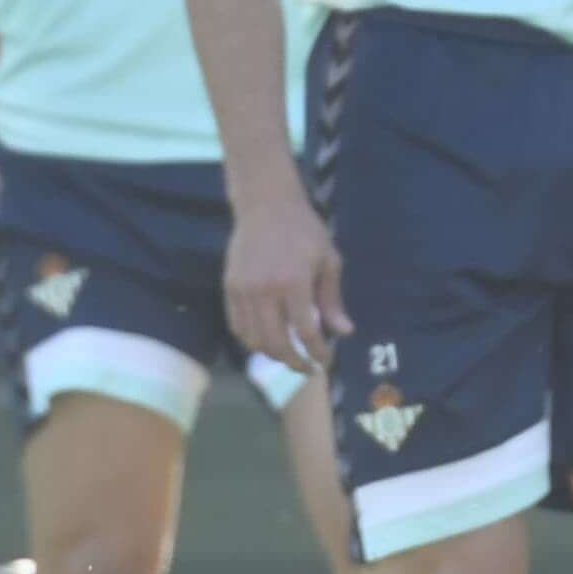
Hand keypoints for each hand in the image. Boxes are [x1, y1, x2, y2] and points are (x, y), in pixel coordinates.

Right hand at [223, 180, 345, 378]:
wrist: (266, 206)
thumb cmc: (304, 230)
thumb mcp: (328, 260)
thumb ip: (332, 299)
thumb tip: (344, 332)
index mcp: (294, 282)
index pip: (305, 330)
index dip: (317, 351)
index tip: (325, 362)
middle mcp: (265, 290)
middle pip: (276, 342)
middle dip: (293, 361)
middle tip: (307, 368)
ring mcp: (243, 290)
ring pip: (253, 338)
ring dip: (272, 354)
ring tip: (289, 355)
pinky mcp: (228, 288)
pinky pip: (237, 325)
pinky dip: (251, 340)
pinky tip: (266, 341)